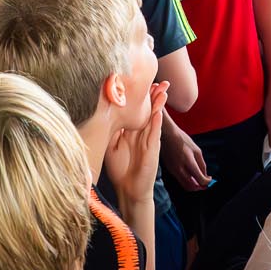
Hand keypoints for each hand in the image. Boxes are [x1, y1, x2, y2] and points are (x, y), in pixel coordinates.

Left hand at [104, 82, 168, 201]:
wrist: (129, 188)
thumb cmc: (121, 169)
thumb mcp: (111, 145)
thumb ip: (112, 131)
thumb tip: (106, 114)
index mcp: (132, 132)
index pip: (138, 110)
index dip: (142, 97)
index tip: (143, 82)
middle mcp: (142, 134)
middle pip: (150, 110)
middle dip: (155, 96)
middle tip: (160, 81)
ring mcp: (148, 140)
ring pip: (155, 119)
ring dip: (159, 105)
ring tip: (164, 91)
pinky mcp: (152, 149)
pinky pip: (155, 133)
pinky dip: (157, 123)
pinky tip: (159, 112)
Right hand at [160, 119, 210, 191]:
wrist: (167, 135)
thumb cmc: (182, 140)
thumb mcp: (196, 150)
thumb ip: (202, 164)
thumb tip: (205, 175)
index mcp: (189, 162)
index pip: (200, 180)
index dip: (207, 182)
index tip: (210, 180)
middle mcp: (180, 169)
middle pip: (192, 187)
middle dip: (200, 187)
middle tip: (205, 184)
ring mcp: (174, 170)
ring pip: (185, 185)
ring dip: (193, 186)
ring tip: (198, 181)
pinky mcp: (170, 170)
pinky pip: (180, 180)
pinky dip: (187, 182)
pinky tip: (191, 176)